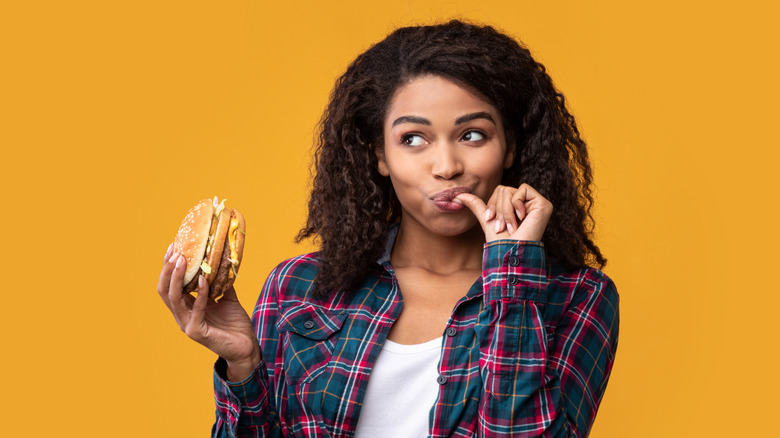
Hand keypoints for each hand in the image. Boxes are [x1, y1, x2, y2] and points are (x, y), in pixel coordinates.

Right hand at [157, 243, 260, 380]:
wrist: (246, 346)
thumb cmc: (234, 323)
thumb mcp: (226, 296)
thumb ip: (220, 281)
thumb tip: (221, 258)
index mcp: (185, 307)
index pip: (169, 285)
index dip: (168, 266)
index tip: (174, 246)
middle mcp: (182, 316)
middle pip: (165, 290)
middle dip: (167, 269)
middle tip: (175, 251)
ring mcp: (187, 325)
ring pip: (174, 299)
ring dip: (177, 277)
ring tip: (183, 260)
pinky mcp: (197, 332)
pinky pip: (196, 309)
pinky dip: (199, 293)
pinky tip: (203, 279)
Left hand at [455, 183, 552, 241]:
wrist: (510, 252)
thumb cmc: (500, 241)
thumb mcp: (486, 219)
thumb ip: (475, 205)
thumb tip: (456, 195)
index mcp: (517, 205)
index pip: (500, 190)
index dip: (492, 204)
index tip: (492, 220)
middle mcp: (528, 202)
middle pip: (504, 189)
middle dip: (499, 210)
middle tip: (503, 226)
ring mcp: (536, 203)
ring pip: (510, 191)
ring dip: (505, 212)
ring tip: (512, 226)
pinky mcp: (543, 204)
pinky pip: (522, 190)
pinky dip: (516, 205)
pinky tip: (522, 218)